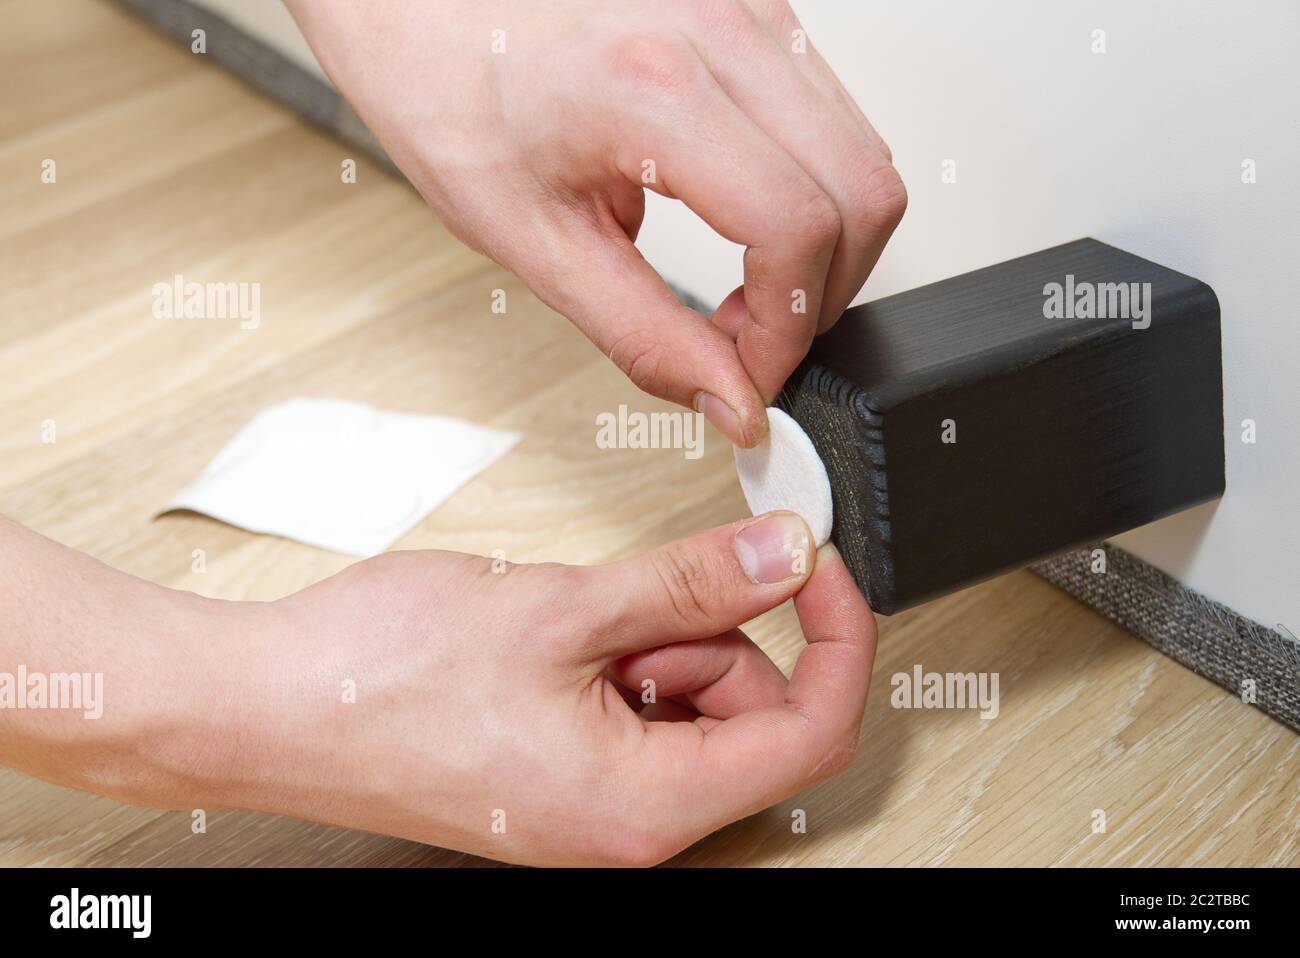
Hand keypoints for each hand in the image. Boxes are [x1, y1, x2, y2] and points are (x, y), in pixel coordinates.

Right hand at [205, 511, 875, 865]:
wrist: (267, 706)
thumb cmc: (382, 677)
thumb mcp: (564, 607)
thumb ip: (692, 584)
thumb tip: (784, 558)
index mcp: (642, 806)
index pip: (809, 733)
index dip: (836, 639)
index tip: (817, 568)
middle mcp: (627, 825)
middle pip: (748, 712)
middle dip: (705, 633)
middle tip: (620, 604)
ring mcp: (594, 803)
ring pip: (691, 702)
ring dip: (651, 640)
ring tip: (562, 624)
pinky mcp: (565, 774)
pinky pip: (638, 708)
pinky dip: (618, 658)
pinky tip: (554, 641)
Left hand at [286, 0, 906, 446]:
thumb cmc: (446, 87)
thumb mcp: (529, 237)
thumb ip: (642, 332)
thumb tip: (728, 398)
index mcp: (651, 88)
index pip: (798, 231)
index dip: (790, 328)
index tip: (751, 370)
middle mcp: (719, 29)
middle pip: (864, 193)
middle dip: (824, 293)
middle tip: (753, 338)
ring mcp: (748, 6)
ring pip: (864, 152)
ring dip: (824, 243)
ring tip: (746, 283)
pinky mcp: (755, 5)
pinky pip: (832, 115)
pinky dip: (810, 189)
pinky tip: (745, 217)